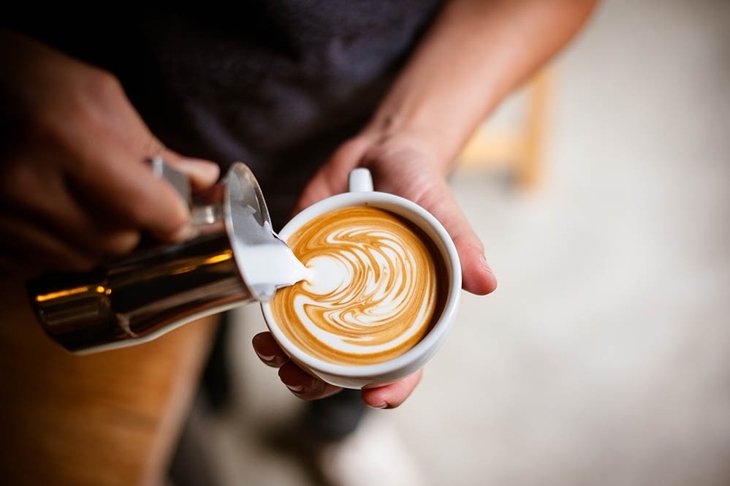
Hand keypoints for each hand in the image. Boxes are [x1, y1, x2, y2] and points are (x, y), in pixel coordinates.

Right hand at [0, 31, 218, 275]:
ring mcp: (0, 219)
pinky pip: (44, 266)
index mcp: (65, 141)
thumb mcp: (98, 97)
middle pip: (117, 242)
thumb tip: (202, 181)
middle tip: (124, 196)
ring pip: (84, 260)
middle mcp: (26, 186)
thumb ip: (152, 146)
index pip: (144, 208)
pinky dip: (60, 247)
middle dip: (134, 225)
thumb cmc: (29, 80)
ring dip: (97, 240)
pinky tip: (53, 213)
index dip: (172, 217)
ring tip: (83, 199)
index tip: (177, 213)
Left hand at [252, 131, 496, 407]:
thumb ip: (460, 242)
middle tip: (299, 378)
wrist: (379, 150)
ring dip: (288, 359)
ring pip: (309, 343)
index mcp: (407, 308)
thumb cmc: (420, 185)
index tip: (374, 398)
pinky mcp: (304, 269)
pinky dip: (272, 319)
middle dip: (321, 383)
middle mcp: (367, 309)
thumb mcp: (442, 208)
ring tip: (270, 353)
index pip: (404, 361)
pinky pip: (286, 303)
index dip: (393, 386)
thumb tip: (487, 282)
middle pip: (346, 365)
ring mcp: (333, 292)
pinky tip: (261, 323)